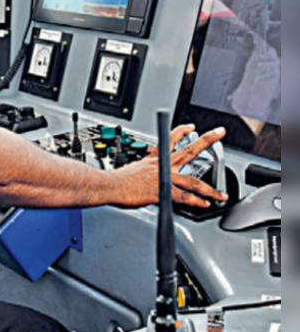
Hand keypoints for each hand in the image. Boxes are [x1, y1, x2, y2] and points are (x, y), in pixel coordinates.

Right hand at [111, 126, 228, 207]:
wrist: (110, 185)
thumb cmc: (117, 180)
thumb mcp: (133, 170)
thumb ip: (145, 174)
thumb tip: (148, 181)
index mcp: (153, 159)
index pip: (170, 140)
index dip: (182, 132)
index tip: (191, 127)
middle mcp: (162, 165)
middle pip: (189, 150)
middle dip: (206, 141)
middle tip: (219, 133)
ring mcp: (165, 178)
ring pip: (193, 181)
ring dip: (210, 189)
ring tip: (221, 194)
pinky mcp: (164, 192)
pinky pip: (184, 197)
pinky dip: (196, 201)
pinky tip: (204, 204)